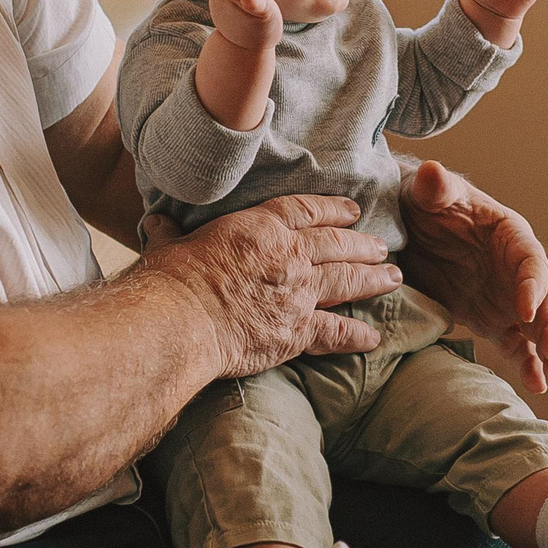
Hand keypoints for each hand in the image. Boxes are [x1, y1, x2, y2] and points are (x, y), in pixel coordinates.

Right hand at [139, 194, 398, 375]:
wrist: (180, 321)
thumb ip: (168, 233)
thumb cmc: (169, 281)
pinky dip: (357, 335)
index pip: (305, 211)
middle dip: (362, 244)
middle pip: (336, 244)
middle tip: (382, 246)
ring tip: (392, 277)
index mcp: (259, 227)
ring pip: (347, 280)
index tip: (351, 210)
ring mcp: (298, 293)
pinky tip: (373, 338)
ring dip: (373, 278)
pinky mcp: (298, 331)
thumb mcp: (168, 246)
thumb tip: (155, 221)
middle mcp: (288, 255)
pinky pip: (337, 332)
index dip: (332, 209)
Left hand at [396, 160, 547, 392]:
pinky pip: (517, 345)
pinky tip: (536, 386)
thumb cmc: (427, 204)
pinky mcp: (495, 320)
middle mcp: (518, 270)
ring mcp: (509, 298)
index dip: (532, 285)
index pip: (531, 261)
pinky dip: (527, 365)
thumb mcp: (427, 194)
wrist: (411, 228)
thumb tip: (432, 172)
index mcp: (511, 236)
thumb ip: (434, 188)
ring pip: (540, 327)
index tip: (524, 310)